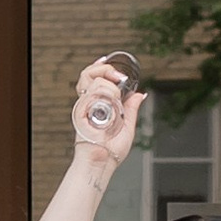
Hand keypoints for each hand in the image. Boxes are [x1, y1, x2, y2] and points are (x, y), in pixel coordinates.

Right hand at [70, 58, 142, 172]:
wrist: (104, 160)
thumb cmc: (111, 150)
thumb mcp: (128, 125)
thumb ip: (131, 108)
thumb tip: (139, 94)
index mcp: (97, 104)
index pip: (92, 78)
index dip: (98, 66)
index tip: (106, 60)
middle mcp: (88, 102)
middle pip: (88, 73)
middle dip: (104, 69)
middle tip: (118, 77)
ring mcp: (84, 105)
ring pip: (91, 78)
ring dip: (108, 84)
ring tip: (116, 97)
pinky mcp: (81, 109)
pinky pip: (92, 91)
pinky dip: (105, 92)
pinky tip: (112, 102)